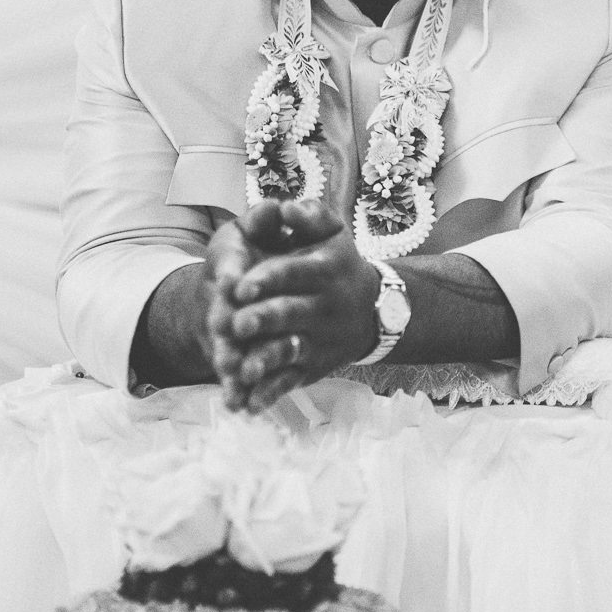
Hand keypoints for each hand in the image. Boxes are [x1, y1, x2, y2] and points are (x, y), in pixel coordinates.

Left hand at [211, 200, 379, 413]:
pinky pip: (289, 382)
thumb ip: (310, 214)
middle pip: (289, 313)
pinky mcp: (312, 367)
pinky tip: (246, 404)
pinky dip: (268, 394)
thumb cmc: (340, 264)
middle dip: (263, 320)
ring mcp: (317, 340)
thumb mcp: (333, 232)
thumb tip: (285, 207)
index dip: (267, 279)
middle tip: (235, 324)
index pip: (293, 273)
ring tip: (239, 369)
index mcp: (323, 270)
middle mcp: (322, 307)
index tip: (240, 286)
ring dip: (264, 361)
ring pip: (288, 351)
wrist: (375, 310)